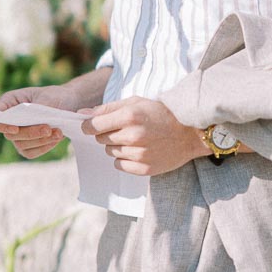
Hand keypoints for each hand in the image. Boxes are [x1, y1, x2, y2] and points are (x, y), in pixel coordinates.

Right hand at [0, 83, 76, 159]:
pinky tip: (56, 138)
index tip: (15, 128)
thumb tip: (31, 118)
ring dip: (40, 141)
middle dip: (30, 133)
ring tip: (58, 132)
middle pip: (10, 134)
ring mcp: (18, 135)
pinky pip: (30, 152)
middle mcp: (10, 120)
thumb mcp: (49, 97)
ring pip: (21, 145)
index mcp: (9, 102)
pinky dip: (44, 147)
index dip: (1, 124)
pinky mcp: (27, 146)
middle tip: (48, 128)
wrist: (68, 105)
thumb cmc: (55, 96)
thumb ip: (38, 107)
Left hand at [80, 97, 202, 176]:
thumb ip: (107, 108)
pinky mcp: (144, 168)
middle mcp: (133, 135)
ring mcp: (139, 154)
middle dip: (107, 134)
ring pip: (110, 152)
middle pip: (101, 139)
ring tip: (136, 139)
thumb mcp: (135, 102)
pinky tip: (139, 150)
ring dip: (117, 146)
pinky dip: (125, 159)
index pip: (93, 125)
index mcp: (129, 115)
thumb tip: (81, 114)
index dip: (89, 126)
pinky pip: (120, 165)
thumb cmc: (160, 113)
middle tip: (125, 129)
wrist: (190, 132)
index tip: (91, 126)